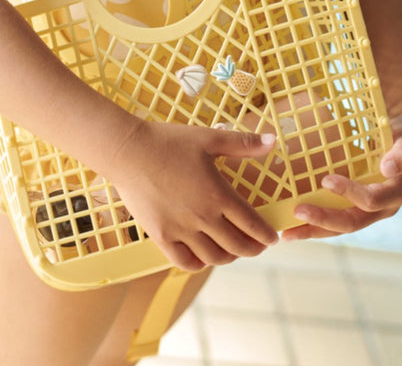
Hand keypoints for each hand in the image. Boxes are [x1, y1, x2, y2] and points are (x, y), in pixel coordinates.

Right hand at [102, 121, 279, 271]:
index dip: (266, 235)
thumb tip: (272, 140)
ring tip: (233, 251)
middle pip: (236, 246)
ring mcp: (181, 230)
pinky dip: (199, 263)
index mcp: (218, 194)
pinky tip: (203, 255)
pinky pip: (185, 261)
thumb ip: (243, 143)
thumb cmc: (169, 141)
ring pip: (213, 258)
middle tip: (258, 246)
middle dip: (253, 249)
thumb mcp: (209, 137)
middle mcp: (202, 218)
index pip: (251, 224)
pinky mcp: (161, 237)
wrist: (128, 152)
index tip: (272, 238)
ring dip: (229, 257)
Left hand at [279, 114, 401, 240]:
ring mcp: (369, 212)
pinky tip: (292, 228)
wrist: (400, 140)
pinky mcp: (356, 210)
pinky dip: (315, 226)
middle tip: (297, 211)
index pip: (370, 200)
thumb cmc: (401, 135)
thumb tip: (388, 169)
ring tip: (287, 233)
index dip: (349, 193)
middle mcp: (383, 208)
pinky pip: (336, 222)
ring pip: (341, 228)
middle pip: (352, 221)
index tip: (325, 180)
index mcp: (396, 194)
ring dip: (315, 230)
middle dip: (324, 219)